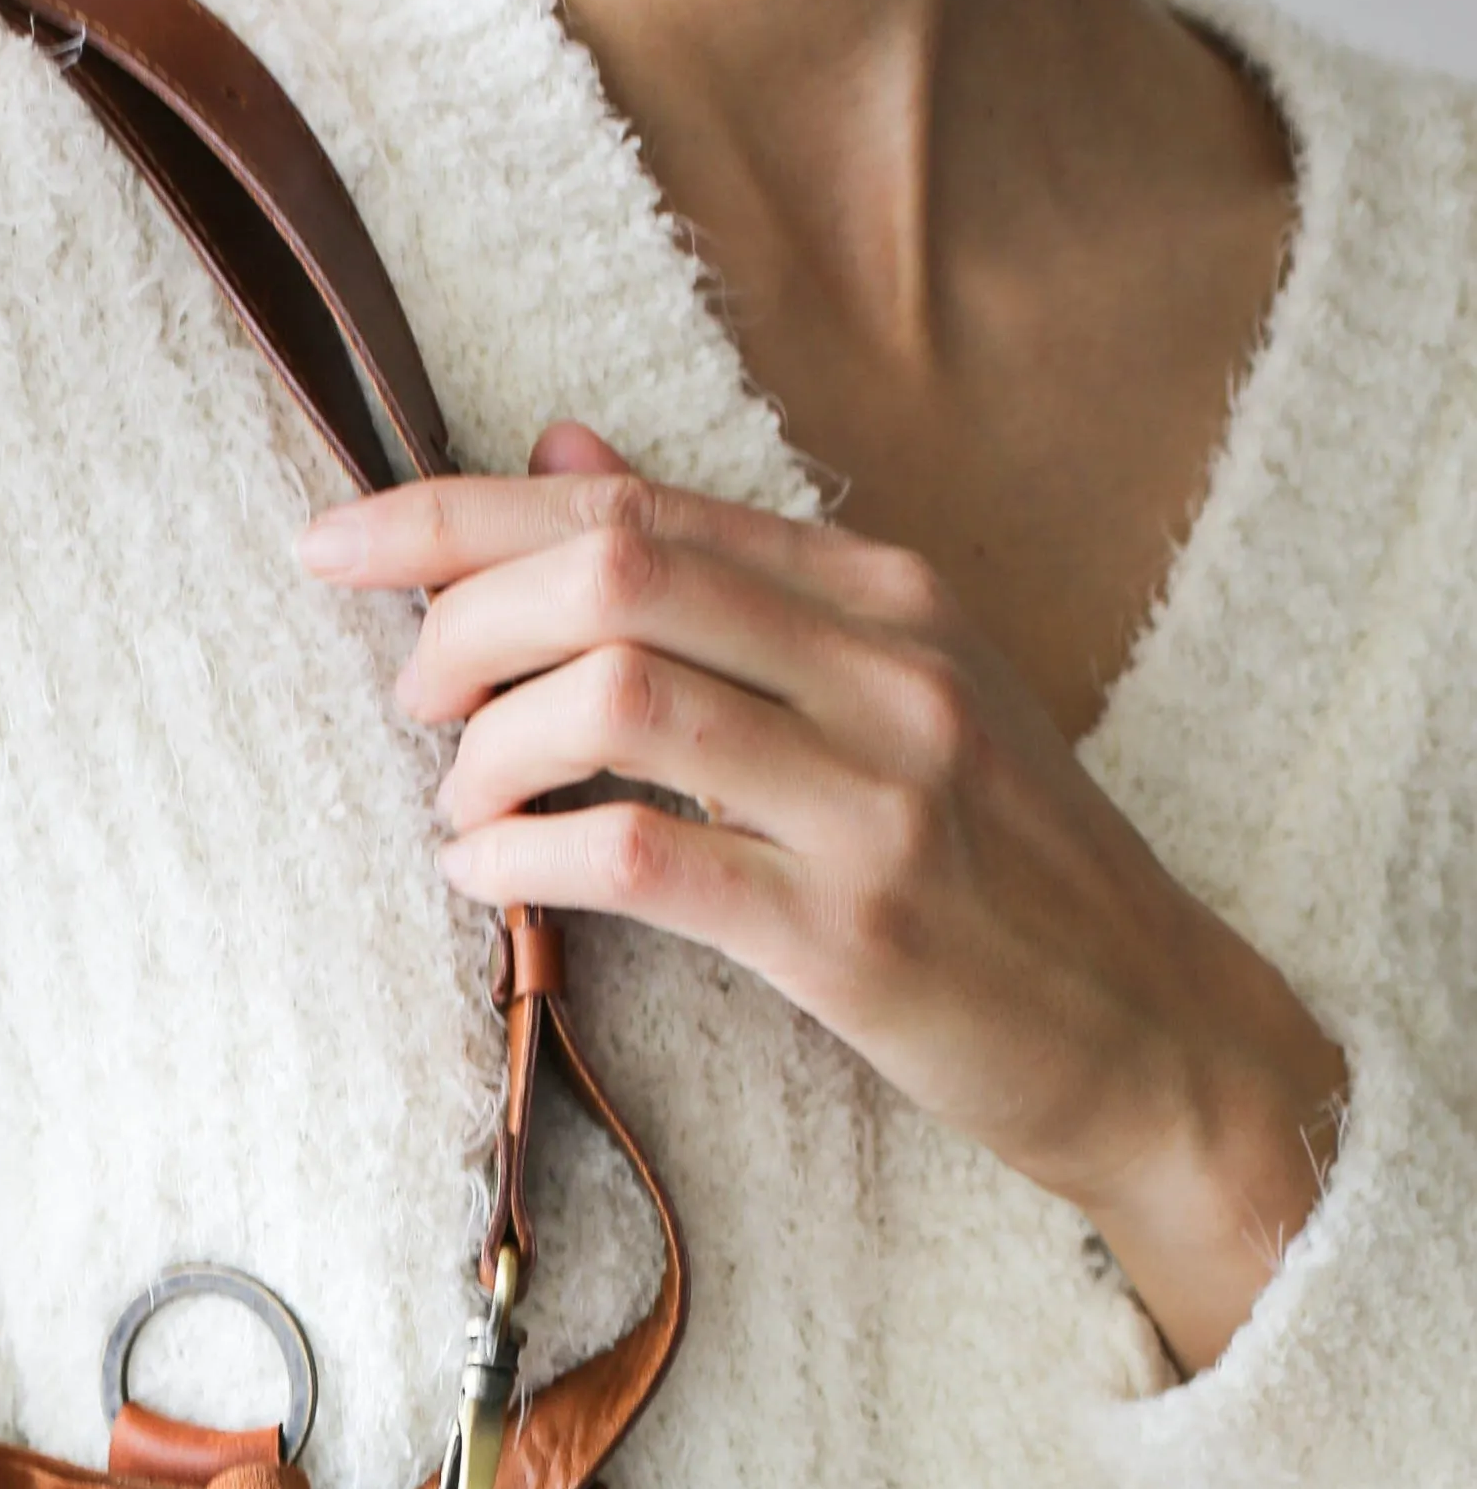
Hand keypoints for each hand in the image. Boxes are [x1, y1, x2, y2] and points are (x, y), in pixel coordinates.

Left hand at [301, 428, 1346, 1373]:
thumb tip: (558, 455)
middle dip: (461, 623)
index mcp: (885, 593)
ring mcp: (875, 798)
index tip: (336, 542)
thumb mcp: (892, 690)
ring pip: (615, 697)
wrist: (1152, 1032)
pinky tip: (490, 881)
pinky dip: (529, 860)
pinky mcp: (850, 932)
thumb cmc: (1002, 873)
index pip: (634, 505)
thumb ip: (727, 581)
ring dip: (489, 751)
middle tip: (412, 702)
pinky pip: (645, 859)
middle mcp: (885, 669)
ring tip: (460, 808)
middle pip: (612, 569)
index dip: (455, 514)